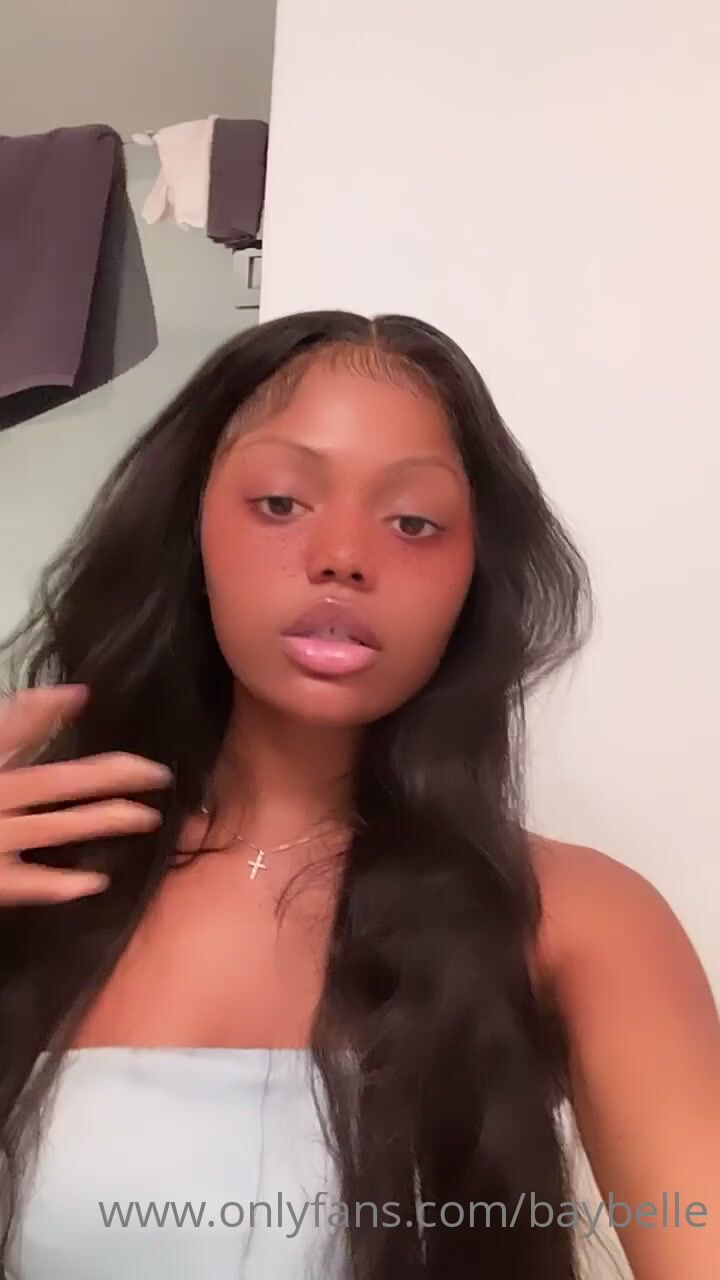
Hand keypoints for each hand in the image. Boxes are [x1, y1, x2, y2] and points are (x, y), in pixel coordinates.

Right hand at [0, 685, 171, 903]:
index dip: (45, 709)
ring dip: (104, 821)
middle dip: (111, 775)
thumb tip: (77, 692)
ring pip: (54, 828)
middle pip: (56, 780)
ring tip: (147, 817)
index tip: (87, 696)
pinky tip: (96, 882)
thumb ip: (18, 721)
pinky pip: (27, 884)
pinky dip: (60, 885)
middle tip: (160, 773)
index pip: (12, 726)